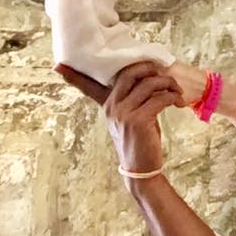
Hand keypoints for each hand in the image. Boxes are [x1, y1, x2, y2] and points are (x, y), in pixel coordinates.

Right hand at [56, 61, 185, 174]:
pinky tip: (177, 103)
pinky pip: (160, 98)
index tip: (58, 66)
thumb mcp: (130, 117)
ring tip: (176, 91)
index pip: (89, 87)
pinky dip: (172, 97)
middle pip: (130, 73)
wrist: (142, 169)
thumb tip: (150, 77)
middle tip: (164, 73)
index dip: (74, 76)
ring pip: (150, 84)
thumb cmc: (140, 140)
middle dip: (150, 68)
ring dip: (168, 84)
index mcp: (107, 105)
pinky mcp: (139, 120)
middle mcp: (111, 107)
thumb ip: (133, 98)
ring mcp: (123, 114)